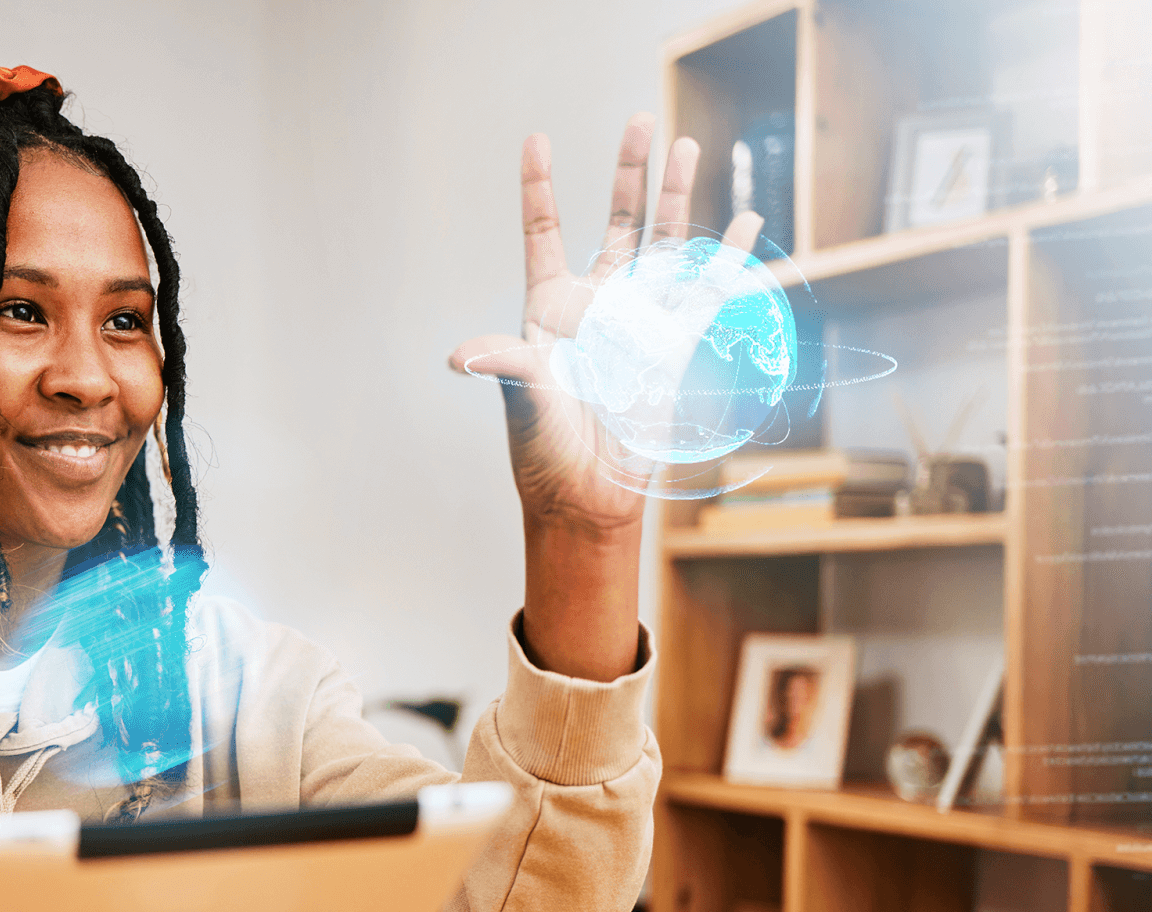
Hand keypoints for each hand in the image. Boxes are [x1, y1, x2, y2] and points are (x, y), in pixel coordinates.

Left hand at [448, 114, 762, 535]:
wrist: (586, 495)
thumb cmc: (543, 450)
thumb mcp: (522, 401)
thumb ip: (503, 366)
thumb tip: (460, 357)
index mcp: (550, 307)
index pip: (543, 233)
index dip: (539, 188)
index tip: (537, 140)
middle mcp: (597, 304)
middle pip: (617, 221)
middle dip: (630, 173)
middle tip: (643, 122)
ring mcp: (640, 321)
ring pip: (664, 243)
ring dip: (678, 197)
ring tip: (689, 145)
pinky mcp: (676, 345)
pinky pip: (707, 291)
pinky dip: (728, 256)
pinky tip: (746, 218)